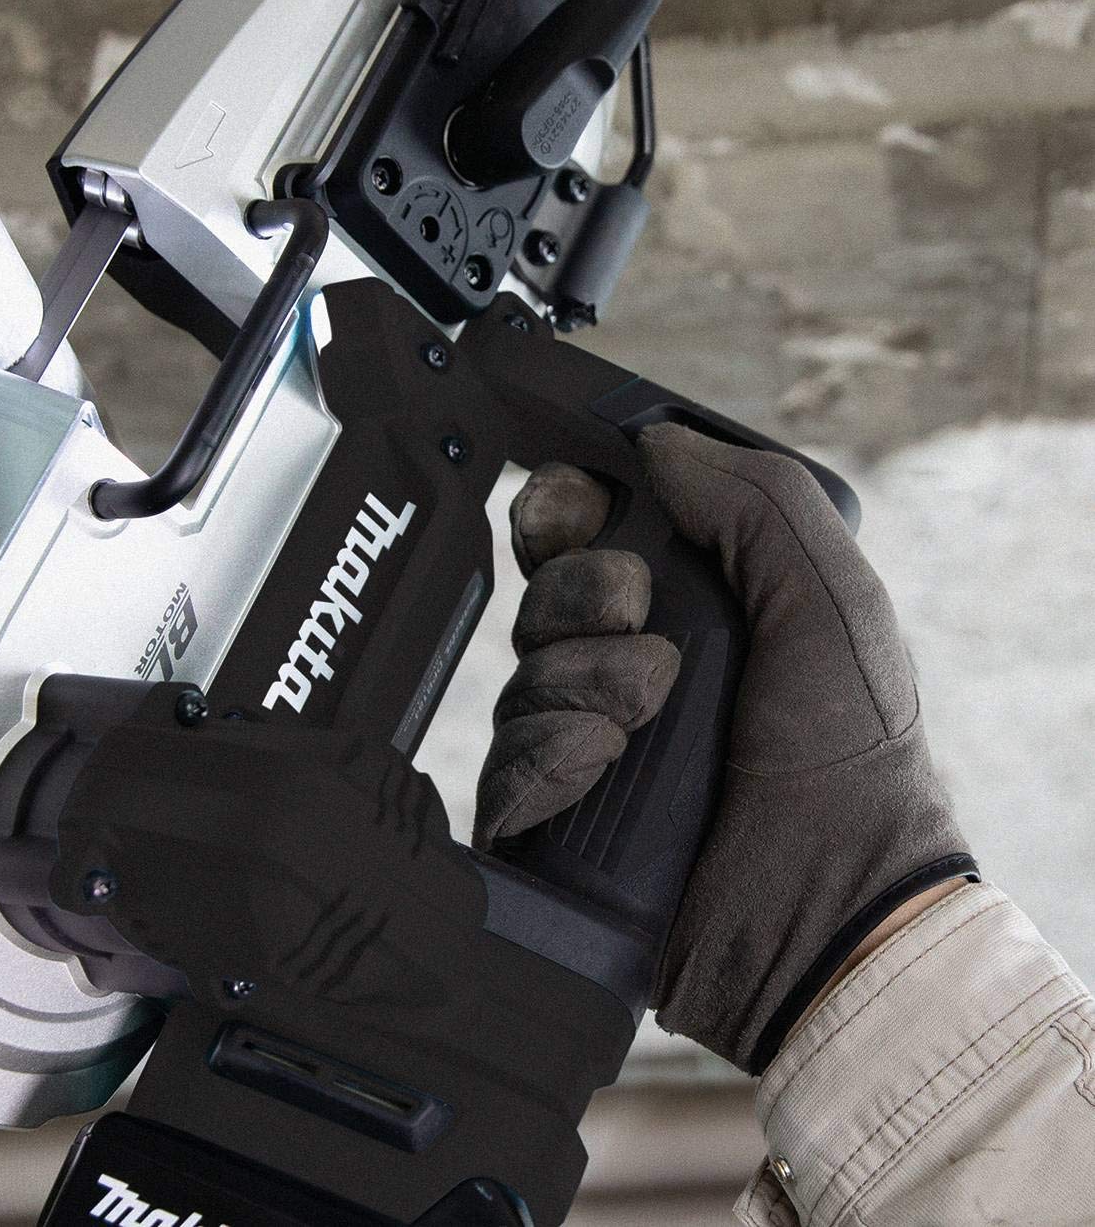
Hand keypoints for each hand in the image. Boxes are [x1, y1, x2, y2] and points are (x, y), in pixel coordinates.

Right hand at [475, 424, 975, 1073]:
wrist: (831, 909)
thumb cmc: (850, 757)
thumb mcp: (830, 601)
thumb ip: (755, 501)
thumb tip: (655, 443)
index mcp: (689, 607)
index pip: (583, 531)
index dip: (565, 510)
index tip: (579, 513)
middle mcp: (627, 667)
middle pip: (539, 593)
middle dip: (578, 596)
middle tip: (639, 621)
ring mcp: (585, 745)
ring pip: (520, 676)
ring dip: (582, 683)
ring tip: (646, 719)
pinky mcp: (550, 818)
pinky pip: (503, 763)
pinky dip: (549, 755)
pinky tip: (602, 765)